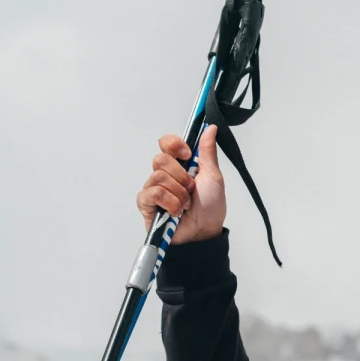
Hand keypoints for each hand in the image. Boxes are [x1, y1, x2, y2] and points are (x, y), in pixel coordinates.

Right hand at [135, 124, 226, 243]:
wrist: (204, 232)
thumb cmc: (210, 207)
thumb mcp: (213, 177)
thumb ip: (208, 152)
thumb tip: (210, 128)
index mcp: (180, 165)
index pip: (166, 143)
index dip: (174, 145)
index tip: (188, 155)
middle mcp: (165, 174)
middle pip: (161, 159)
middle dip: (182, 177)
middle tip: (191, 190)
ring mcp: (154, 188)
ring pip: (158, 176)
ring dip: (178, 193)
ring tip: (186, 204)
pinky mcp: (146, 203)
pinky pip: (152, 193)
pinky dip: (170, 203)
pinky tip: (176, 212)